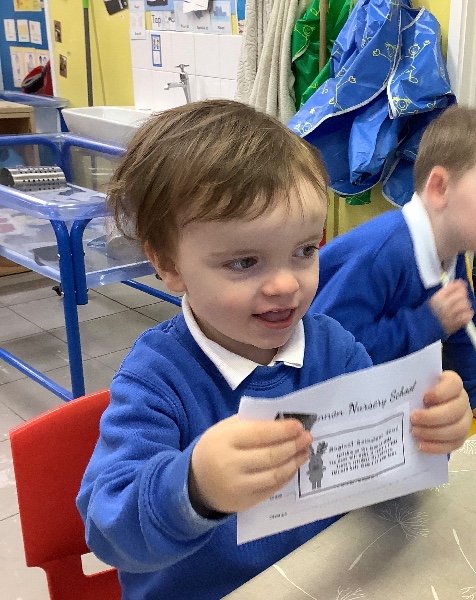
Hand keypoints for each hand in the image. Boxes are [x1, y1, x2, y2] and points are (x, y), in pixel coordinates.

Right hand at [189, 415, 311, 514]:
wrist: (195, 484)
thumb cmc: (215, 448)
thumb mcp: (224, 429)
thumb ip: (250, 423)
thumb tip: (282, 421)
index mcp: (225, 440)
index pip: (260, 433)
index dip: (282, 430)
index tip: (298, 425)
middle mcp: (231, 464)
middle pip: (270, 455)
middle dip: (293, 445)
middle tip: (307, 438)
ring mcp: (238, 486)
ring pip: (274, 474)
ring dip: (294, 462)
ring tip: (305, 451)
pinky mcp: (245, 502)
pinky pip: (272, 489)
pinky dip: (286, 477)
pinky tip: (293, 467)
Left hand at [410, 370, 471, 453]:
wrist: (423, 408)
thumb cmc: (418, 394)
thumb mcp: (415, 386)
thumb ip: (411, 388)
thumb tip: (395, 394)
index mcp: (452, 384)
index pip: (454, 384)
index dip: (441, 392)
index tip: (424, 397)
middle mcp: (462, 402)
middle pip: (456, 410)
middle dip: (433, 417)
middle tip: (413, 419)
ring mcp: (463, 420)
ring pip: (457, 430)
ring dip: (434, 433)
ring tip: (415, 432)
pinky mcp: (459, 437)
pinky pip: (453, 445)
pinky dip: (436, 447)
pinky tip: (420, 445)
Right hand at [429, 280, 473, 335]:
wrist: (421, 329)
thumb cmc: (426, 314)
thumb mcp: (432, 300)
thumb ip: (445, 292)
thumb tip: (458, 284)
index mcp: (437, 298)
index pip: (454, 286)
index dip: (460, 285)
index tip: (461, 286)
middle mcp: (444, 305)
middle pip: (462, 295)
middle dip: (463, 295)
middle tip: (460, 298)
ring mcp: (450, 315)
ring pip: (466, 305)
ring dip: (465, 305)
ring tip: (461, 307)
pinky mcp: (454, 324)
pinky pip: (467, 316)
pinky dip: (467, 314)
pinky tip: (463, 315)